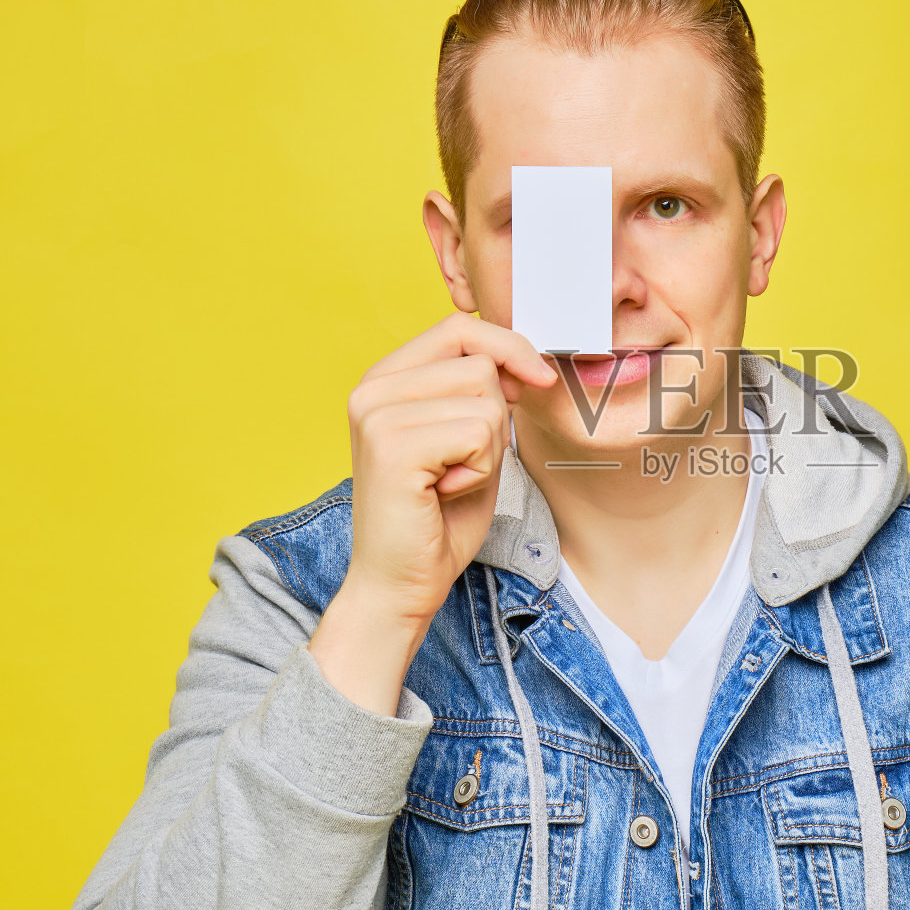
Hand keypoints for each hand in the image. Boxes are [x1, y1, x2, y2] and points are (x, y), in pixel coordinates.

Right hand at [341, 311, 556, 623]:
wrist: (402, 582)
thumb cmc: (439, 515)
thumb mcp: (469, 439)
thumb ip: (484, 393)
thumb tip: (526, 358)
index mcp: (384, 378)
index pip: (459, 327)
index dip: (508, 347)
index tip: (538, 378)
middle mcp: (371, 388)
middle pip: (480, 363)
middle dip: (497, 417)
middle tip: (464, 462)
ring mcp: (376, 415)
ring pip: (485, 400)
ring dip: (489, 449)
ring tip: (451, 479)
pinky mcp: (392, 447)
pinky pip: (479, 434)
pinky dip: (481, 470)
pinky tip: (445, 493)